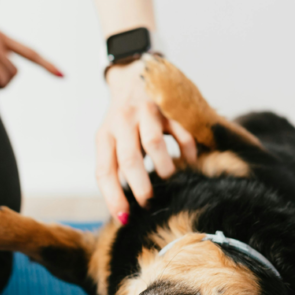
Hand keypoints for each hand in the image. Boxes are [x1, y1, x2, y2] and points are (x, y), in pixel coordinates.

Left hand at [96, 59, 197, 223]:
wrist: (133, 75)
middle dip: (140, 186)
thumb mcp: (111, 139)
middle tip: (149, 203)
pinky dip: (187, 150)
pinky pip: (180, 131)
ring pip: (153, 143)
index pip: (104, 170)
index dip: (113, 196)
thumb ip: (116, 165)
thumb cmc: (122, 120)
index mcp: (104, 135)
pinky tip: (189, 162)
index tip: (124, 219)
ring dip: (163, 167)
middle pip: (129, 158)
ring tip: (169, 181)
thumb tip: (123, 209)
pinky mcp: (168, 106)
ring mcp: (145, 112)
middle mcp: (122, 122)